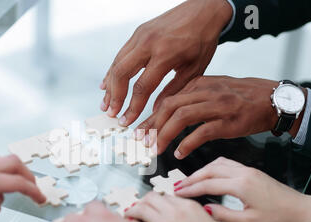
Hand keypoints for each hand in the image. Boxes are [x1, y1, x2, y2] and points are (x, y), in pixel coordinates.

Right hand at [100, 0, 232, 125]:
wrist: (204, 8)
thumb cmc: (203, 40)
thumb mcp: (195, 69)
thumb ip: (173, 90)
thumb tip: (156, 111)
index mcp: (165, 54)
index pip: (142, 87)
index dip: (132, 107)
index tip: (127, 121)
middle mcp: (149, 43)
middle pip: (122, 74)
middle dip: (115, 97)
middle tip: (112, 114)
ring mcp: (140, 35)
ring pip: (117, 63)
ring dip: (110, 86)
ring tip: (106, 103)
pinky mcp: (138, 32)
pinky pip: (120, 54)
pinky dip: (112, 71)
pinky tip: (107, 83)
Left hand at [125, 192, 267, 221]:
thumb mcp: (210, 221)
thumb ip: (194, 214)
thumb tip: (184, 214)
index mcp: (189, 205)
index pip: (166, 195)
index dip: (157, 200)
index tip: (152, 205)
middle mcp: (176, 212)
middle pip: (151, 197)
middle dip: (142, 201)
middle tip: (138, 207)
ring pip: (141, 209)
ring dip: (133, 211)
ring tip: (130, 215)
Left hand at [136, 76, 282, 157]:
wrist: (273, 100)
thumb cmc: (242, 97)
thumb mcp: (213, 90)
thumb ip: (191, 98)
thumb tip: (166, 112)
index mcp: (199, 83)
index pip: (167, 99)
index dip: (150, 117)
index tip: (139, 131)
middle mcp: (206, 91)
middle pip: (169, 107)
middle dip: (151, 126)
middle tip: (142, 141)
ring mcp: (218, 106)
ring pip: (182, 117)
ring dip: (164, 135)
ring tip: (156, 149)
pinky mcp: (229, 121)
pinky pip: (202, 132)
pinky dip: (187, 143)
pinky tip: (180, 153)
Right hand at [175, 157, 310, 221]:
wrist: (300, 209)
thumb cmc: (278, 217)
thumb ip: (224, 215)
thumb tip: (205, 210)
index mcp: (242, 185)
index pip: (208, 184)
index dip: (190, 189)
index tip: (178, 193)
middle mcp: (244, 173)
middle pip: (210, 170)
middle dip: (191, 178)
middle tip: (178, 186)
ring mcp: (248, 170)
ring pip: (217, 164)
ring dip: (201, 171)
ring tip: (189, 180)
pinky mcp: (251, 171)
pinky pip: (226, 164)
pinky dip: (212, 168)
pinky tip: (208, 174)